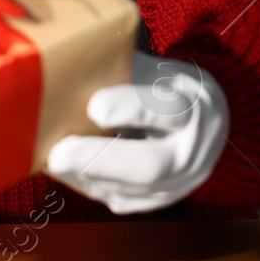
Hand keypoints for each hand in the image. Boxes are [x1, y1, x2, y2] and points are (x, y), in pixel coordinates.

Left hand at [44, 50, 227, 213]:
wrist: (209, 127)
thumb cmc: (172, 89)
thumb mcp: (160, 72)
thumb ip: (126, 70)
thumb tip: (73, 59)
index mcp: (194, 108)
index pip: (168, 111)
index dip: (131, 109)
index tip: (94, 106)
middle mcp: (191, 152)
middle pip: (150, 166)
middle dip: (99, 161)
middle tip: (58, 155)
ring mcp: (179, 183)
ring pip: (131, 191)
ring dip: (84, 176)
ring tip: (50, 160)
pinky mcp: (159, 200)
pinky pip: (122, 201)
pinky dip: (89, 185)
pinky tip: (66, 171)